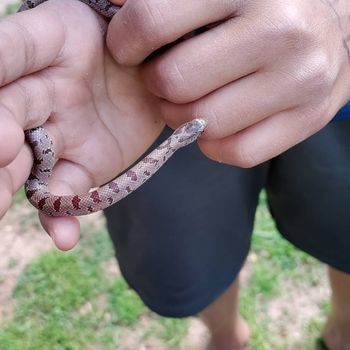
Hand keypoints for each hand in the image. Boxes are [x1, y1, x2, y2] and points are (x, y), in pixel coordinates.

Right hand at [0, 0, 163, 248]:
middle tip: (1, 154)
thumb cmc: (136, 37)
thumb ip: (101, 14)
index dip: (0, 66)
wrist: (156, 73)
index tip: (2, 116)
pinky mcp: (83, 166)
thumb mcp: (124, 13)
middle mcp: (39, 92)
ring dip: (11, 186)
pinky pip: (66, 192)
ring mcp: (57, 135)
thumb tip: (101, 11)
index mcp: (45, 42)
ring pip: (23, 165)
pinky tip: (64, 237)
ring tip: (2, 204)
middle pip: (4, 118)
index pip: (8, 51)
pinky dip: (62, 215)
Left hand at [107, 0, 349, 165]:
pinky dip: (214, 143)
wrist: (331, 31)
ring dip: (184, 116)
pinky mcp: (308, 119)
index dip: (125, 42)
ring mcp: (299, 79)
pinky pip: (237, 152)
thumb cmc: (261, 7)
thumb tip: (113, 3)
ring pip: (204, 124)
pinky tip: (217, 121)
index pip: (150, 22)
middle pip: (174, 82)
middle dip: (156, 85)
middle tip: (165, 76)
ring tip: (192, 98)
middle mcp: (280, 30)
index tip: (130, 48)